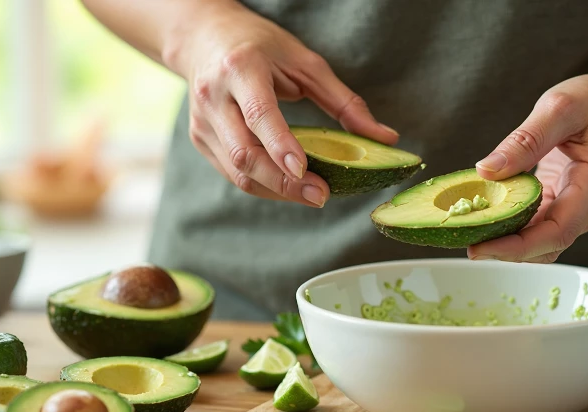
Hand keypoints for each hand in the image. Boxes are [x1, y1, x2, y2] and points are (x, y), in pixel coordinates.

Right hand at [173, 3, 397, 206]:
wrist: (205, 39)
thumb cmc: (262, 48)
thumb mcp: (307, 64)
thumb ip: (345, 102)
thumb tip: (386, 137)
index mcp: (240, 69)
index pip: (259, 115)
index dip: (280, 146)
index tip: (304, 170)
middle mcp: (214, 97)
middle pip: (245, 153)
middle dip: (283, 181)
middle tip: (321, 196)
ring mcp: (202, 122)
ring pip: (237, 172)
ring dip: (277, 190)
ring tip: (312, 195)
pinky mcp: (200, 139)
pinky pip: (233, 174)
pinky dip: (264, 185)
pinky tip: (290, 186)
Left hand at [468, 74, 587, 261]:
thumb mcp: (559, 107)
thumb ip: (524, 141)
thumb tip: (486, 170)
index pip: (558, 232)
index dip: (517, 248)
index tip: (480, 249)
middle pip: (549, 244)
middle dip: (506, 249)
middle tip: (464, 240)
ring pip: (544, 241)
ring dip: (508, 239)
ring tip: (471, 228)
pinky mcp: (574, 208)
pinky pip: (543, 226)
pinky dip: (516, 226)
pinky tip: (489, 216)